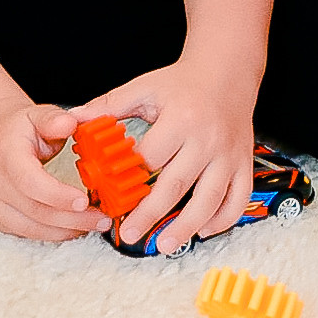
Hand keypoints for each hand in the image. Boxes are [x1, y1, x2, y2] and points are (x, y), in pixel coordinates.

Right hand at [0, 97, 106, 241]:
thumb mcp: (38, 115)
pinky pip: (28, 233)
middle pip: (37, 210)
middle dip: (75, 218)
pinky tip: (74, 225)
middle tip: (103, 218)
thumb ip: (55, 120)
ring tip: (95, 223)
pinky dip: (55, 232)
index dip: (59, 196)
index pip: (31, 182)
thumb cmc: (19, 129)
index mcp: (4, 154)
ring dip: (68, 229)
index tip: (85, 201)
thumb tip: (69, 123)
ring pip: (34, 228)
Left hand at [70, 60, 257, 254]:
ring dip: (187, 226)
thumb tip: (74, 119)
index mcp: (181, 119)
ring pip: (210, 200)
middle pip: (177, 185)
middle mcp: (207, 140)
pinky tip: (204, 230)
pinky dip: (223, 220)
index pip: (152, 157)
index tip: (112, 197)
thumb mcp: (145, 88)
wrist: (226, 72)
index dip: (130, 178)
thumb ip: (109, 106)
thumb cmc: (182, 83)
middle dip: (151, 214)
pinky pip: (238, 199)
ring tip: (165, 245)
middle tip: (129, 233)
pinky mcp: (244, 164)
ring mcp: (229, 155)